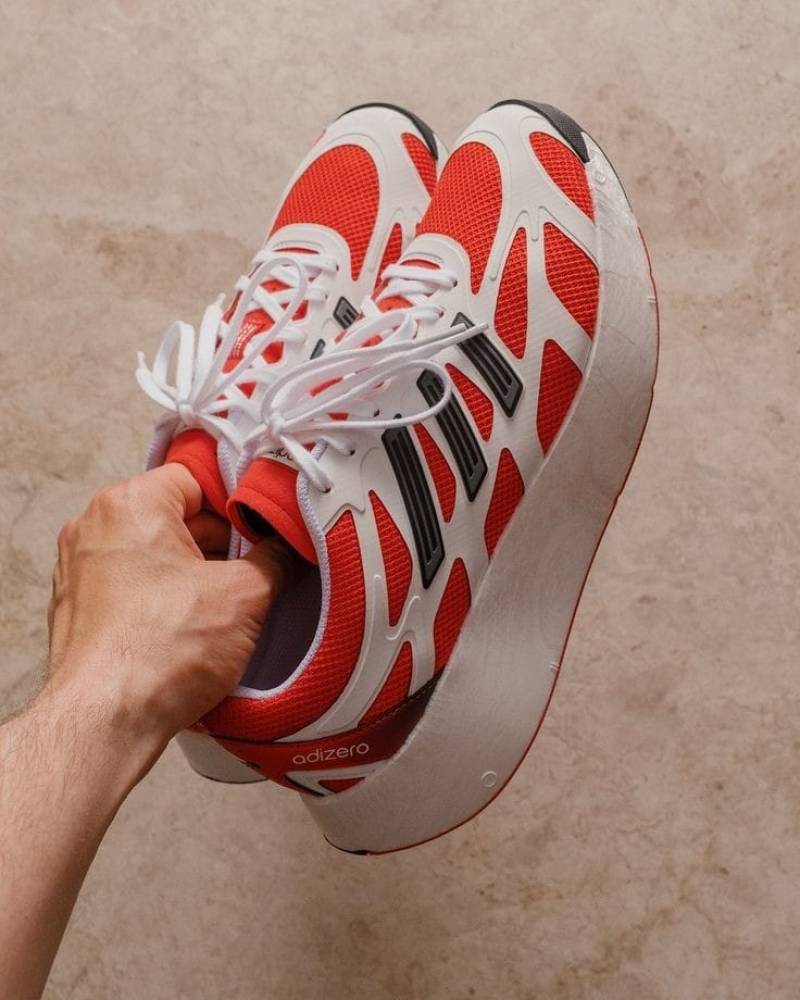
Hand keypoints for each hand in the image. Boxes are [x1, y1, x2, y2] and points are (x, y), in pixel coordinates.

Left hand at [47, 463, 287, 758]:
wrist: (105, 722)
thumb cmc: (157, 652)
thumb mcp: (245, 595)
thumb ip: (274, 560)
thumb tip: (285, 551)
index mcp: (130, 505)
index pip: (197, 479)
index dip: (239, 503)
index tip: (266, 526)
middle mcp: (96, 529)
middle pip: (177, 518)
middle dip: (221, 545)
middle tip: (257, 570)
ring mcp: (83, 572)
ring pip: (157, 556)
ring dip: (196, 575)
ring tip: (228, 607)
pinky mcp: (82, 611)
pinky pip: (136, 589)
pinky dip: (167, 601)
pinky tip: (195, 630)